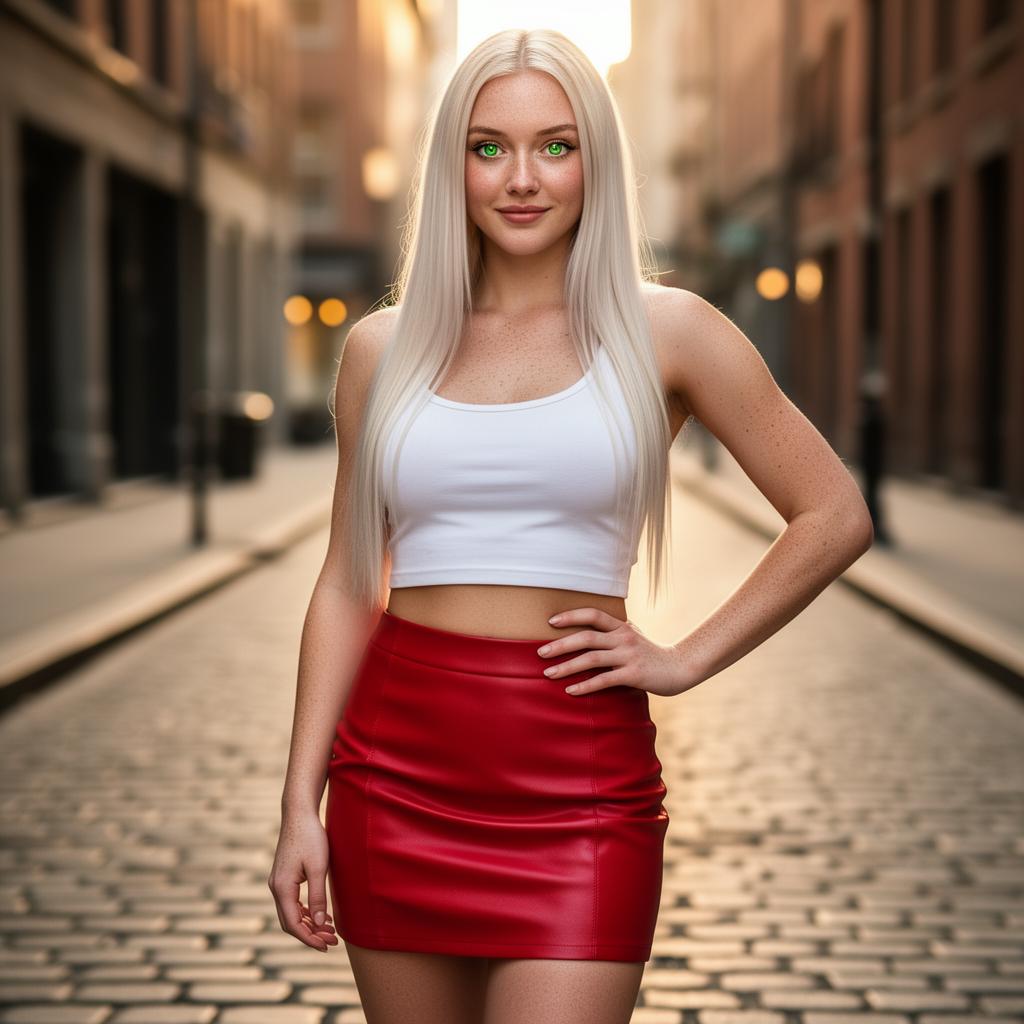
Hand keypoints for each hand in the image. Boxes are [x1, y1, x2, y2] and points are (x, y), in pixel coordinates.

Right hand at [268, 812, 339, 952]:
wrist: (299, 813)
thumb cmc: (311, 837)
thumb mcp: (318, 867)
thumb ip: (318, 896)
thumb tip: (319, 923)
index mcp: (282, 888)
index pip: (293, 924)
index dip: (309, 938)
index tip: (326, 946)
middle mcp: (276, 887)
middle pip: (290, 922)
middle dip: (310, 934)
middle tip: (332, 941)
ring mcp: (278, 881)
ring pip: (290, 913)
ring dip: (308, 924)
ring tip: (330, 930)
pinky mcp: (284, 876)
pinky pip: (292, 902)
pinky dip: (305, 912)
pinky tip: (320, 914)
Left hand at [538, 607, 696, 697]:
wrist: (681, 668)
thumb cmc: (653, 653)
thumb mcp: (634, 636)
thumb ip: (615, 631)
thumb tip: (591, 629)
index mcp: (622, 626)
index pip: (593, 614)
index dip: (571, 616)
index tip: (550, 622)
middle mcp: (624, 638)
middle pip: (586, 637)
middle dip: (560, 645)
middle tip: (540, 653)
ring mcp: (629, 656)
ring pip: (591, 659)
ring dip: (567, 666)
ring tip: (549, 674)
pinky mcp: (634, 675)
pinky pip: (604, 680)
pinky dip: (585, 685)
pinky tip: (571, 691)